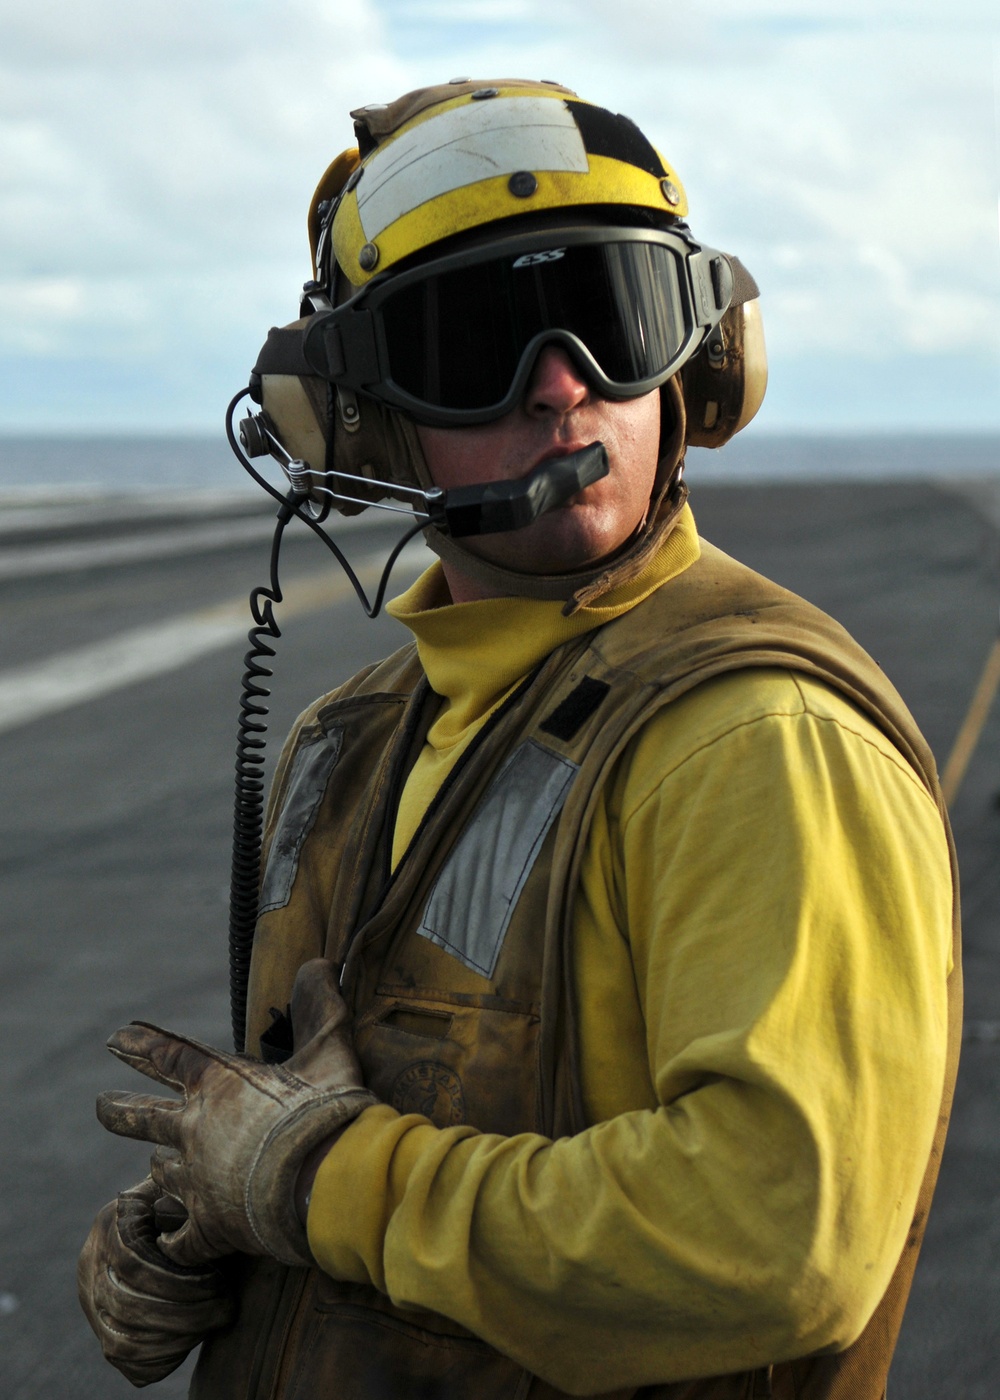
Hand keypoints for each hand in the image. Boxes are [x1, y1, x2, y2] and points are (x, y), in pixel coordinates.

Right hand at [78, 1177, 233, 1385]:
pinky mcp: (104, 1332)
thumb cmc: (188, 1207)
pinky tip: (192, 1341)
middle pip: (128, 1307)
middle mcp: (91, 1266)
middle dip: (185, 1314)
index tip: (219, 1282)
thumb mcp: (182, 1191)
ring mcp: (92, 1303)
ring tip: (214, 1322)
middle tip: (226, 1307)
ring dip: (176, 1339)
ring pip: (124, 1340)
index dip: (179, 1281)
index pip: (132, 1265)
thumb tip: (205, 1195)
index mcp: (111, 1225)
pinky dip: (161, 1359)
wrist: (165, 1232)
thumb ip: (185, 1192)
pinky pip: (126, 1360)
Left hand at [95, 959, 376, 1266]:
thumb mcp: (328, 1048)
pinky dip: (176, 1240)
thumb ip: (319, 1006)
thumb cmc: (327, 1111)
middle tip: (101, 1106)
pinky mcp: (209, 1226)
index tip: (116, 1038)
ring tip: (153, 1170)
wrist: (327, 1181)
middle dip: (119, 1110)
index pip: (169, 1056)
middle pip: (141, 1116)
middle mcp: (194, 1128)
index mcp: (218, 1084)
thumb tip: (320, 961)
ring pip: (160, 1172)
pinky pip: (180, 1238)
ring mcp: (197, 1179)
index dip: (142, 1045)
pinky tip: (171, 1245)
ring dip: (159, 1168)